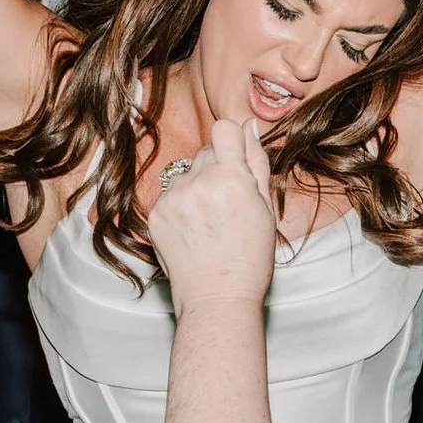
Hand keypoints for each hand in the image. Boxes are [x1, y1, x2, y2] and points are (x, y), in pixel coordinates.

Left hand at [148, 119, 278, 309]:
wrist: (216, 298)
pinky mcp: (155, 214)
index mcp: (233, 179)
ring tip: (209, 222)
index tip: (237, 159)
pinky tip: (192, 231)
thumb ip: (257, 162)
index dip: (232, 141)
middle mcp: (200, 183)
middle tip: (228, 204)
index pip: (224, 128)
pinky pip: (170, 194)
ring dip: (197, 187)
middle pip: (206, 151)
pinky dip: (181, 206)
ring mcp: (173, 198)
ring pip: (186, 173)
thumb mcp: (266, 208)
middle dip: (217, 169)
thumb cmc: (249, 258)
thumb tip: (248, 125)